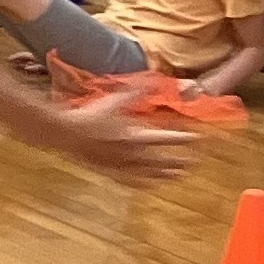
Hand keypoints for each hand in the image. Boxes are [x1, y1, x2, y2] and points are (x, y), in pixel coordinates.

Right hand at [44, 95, 191, 184]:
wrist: (66, 132)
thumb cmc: (90, 115)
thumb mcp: (115, 100)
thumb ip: (136, 90)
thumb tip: (155, 77)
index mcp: (136, 135)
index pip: (166, 138)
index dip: (183, 138)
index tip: (197, 138)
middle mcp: (133, 154)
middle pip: (161, 160)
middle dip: (178, 161)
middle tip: (193, 163)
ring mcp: (122, 165)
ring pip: (149, 173)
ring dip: (166, 174)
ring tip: (179, 176)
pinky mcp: (110, 171)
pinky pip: (131, 181)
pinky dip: (144, 183)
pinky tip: (150, 185)